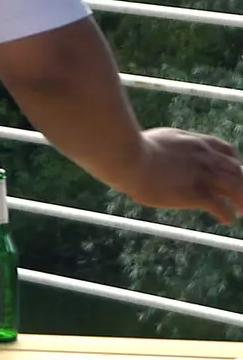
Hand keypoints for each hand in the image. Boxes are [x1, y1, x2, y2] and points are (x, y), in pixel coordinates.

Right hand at [121, 128, 242, 222]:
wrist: (128, 158)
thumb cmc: (131, 149)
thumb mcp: (156, 140)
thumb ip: (167, 147)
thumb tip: (158, 155)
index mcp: (195, 142)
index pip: (226, 150)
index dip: (234, 162)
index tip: (234, 170)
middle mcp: (204, 157)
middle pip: (236, 171)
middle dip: (242, 183)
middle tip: (241, 196)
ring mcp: (202, 175)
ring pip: (235, 189)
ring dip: (241, 201)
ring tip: (241, 211)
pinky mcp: (196, 194)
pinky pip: (220, 206)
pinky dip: (227, 214)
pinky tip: (226, 220)